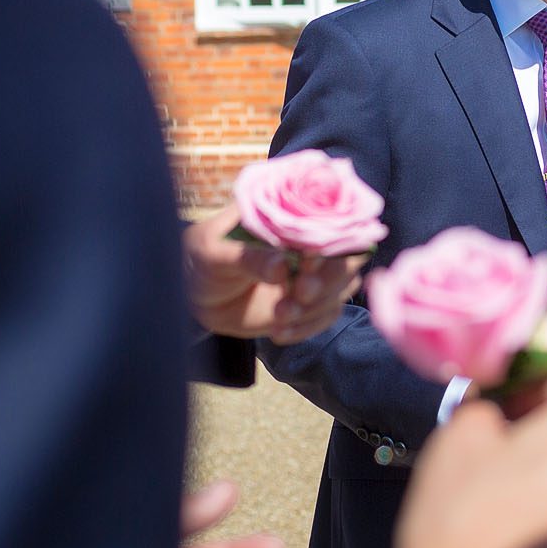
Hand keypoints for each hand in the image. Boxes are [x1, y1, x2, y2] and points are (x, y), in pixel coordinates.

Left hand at [183, 202, 366, 343]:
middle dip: (330, 278)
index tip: (309, 260)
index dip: (331, 240)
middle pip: (349, 256)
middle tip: (299, 292)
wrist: (197, 295)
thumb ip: (248, 257)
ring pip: (343, 287)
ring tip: (281, 315)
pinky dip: (307, 327)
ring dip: (317, 306)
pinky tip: (279, 332)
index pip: (331, 219)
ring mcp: (312, 272)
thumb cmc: (203, 259)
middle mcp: (309, 241)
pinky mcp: (308, 302)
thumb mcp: (214, 253)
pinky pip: (326, 315)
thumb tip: (281, 265)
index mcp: (290, 215)